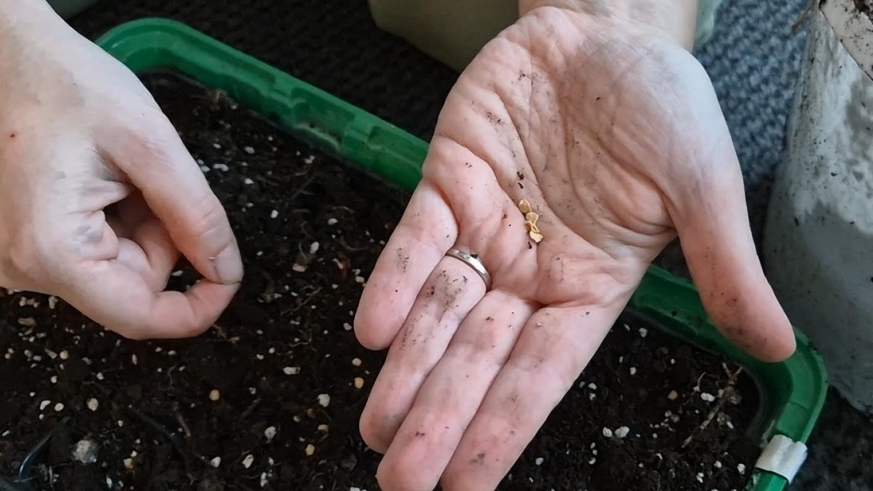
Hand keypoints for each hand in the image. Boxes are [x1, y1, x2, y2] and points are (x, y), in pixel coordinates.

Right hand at [0, 1, 241, 338]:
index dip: (198, 306)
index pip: (141, 318)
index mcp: (51, 253)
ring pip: (120, 267)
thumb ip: (196, 215)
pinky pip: (97, 251)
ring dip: (141, 224)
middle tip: (148, 178)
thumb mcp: (150, 144)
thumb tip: (226, 271)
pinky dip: (119, 218)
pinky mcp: (25, 242)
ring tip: (119, 169)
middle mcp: (26, 269)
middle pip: (135, 286)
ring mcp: (21, 258)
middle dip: (163, 238)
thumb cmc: (61, 81)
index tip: (229, 275)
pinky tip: (103, 176)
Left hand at [353, 4, 795, 489]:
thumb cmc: (661, 107)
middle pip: (478, 358)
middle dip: (440, 419)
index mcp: (589, 287)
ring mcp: (485, 230)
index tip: (465, 486)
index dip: (502, 430)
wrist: (605, 33)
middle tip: (403, 481)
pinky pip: (414, 240)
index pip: (540, 375)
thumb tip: (774, 344)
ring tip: (377, 429)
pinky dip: (391, 280)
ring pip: (437, 312)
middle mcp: (530, 271)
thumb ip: (725, 266)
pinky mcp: (447, 184)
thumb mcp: (703, 185)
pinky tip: (372, 329)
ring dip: (406, 369)